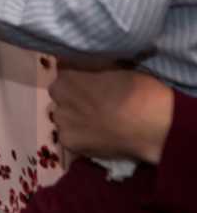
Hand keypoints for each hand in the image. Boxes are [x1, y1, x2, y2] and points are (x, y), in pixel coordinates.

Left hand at [50, 65, 173, 163]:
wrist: (153, 126)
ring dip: (76, 120)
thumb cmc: (140, 92)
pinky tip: (99, 139)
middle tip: (96, 108)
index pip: (64, 75)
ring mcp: (61, 121)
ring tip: (98, 125)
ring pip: (64, 119)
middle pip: (62, 98)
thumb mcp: (114, 69)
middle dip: (75, 101)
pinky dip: (81, 138)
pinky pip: (71, 138)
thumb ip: (93, 72)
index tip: (92, 88)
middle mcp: (57, 97)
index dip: (79, 82)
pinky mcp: (69, 143)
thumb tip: (88, 73)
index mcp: (67, 76)